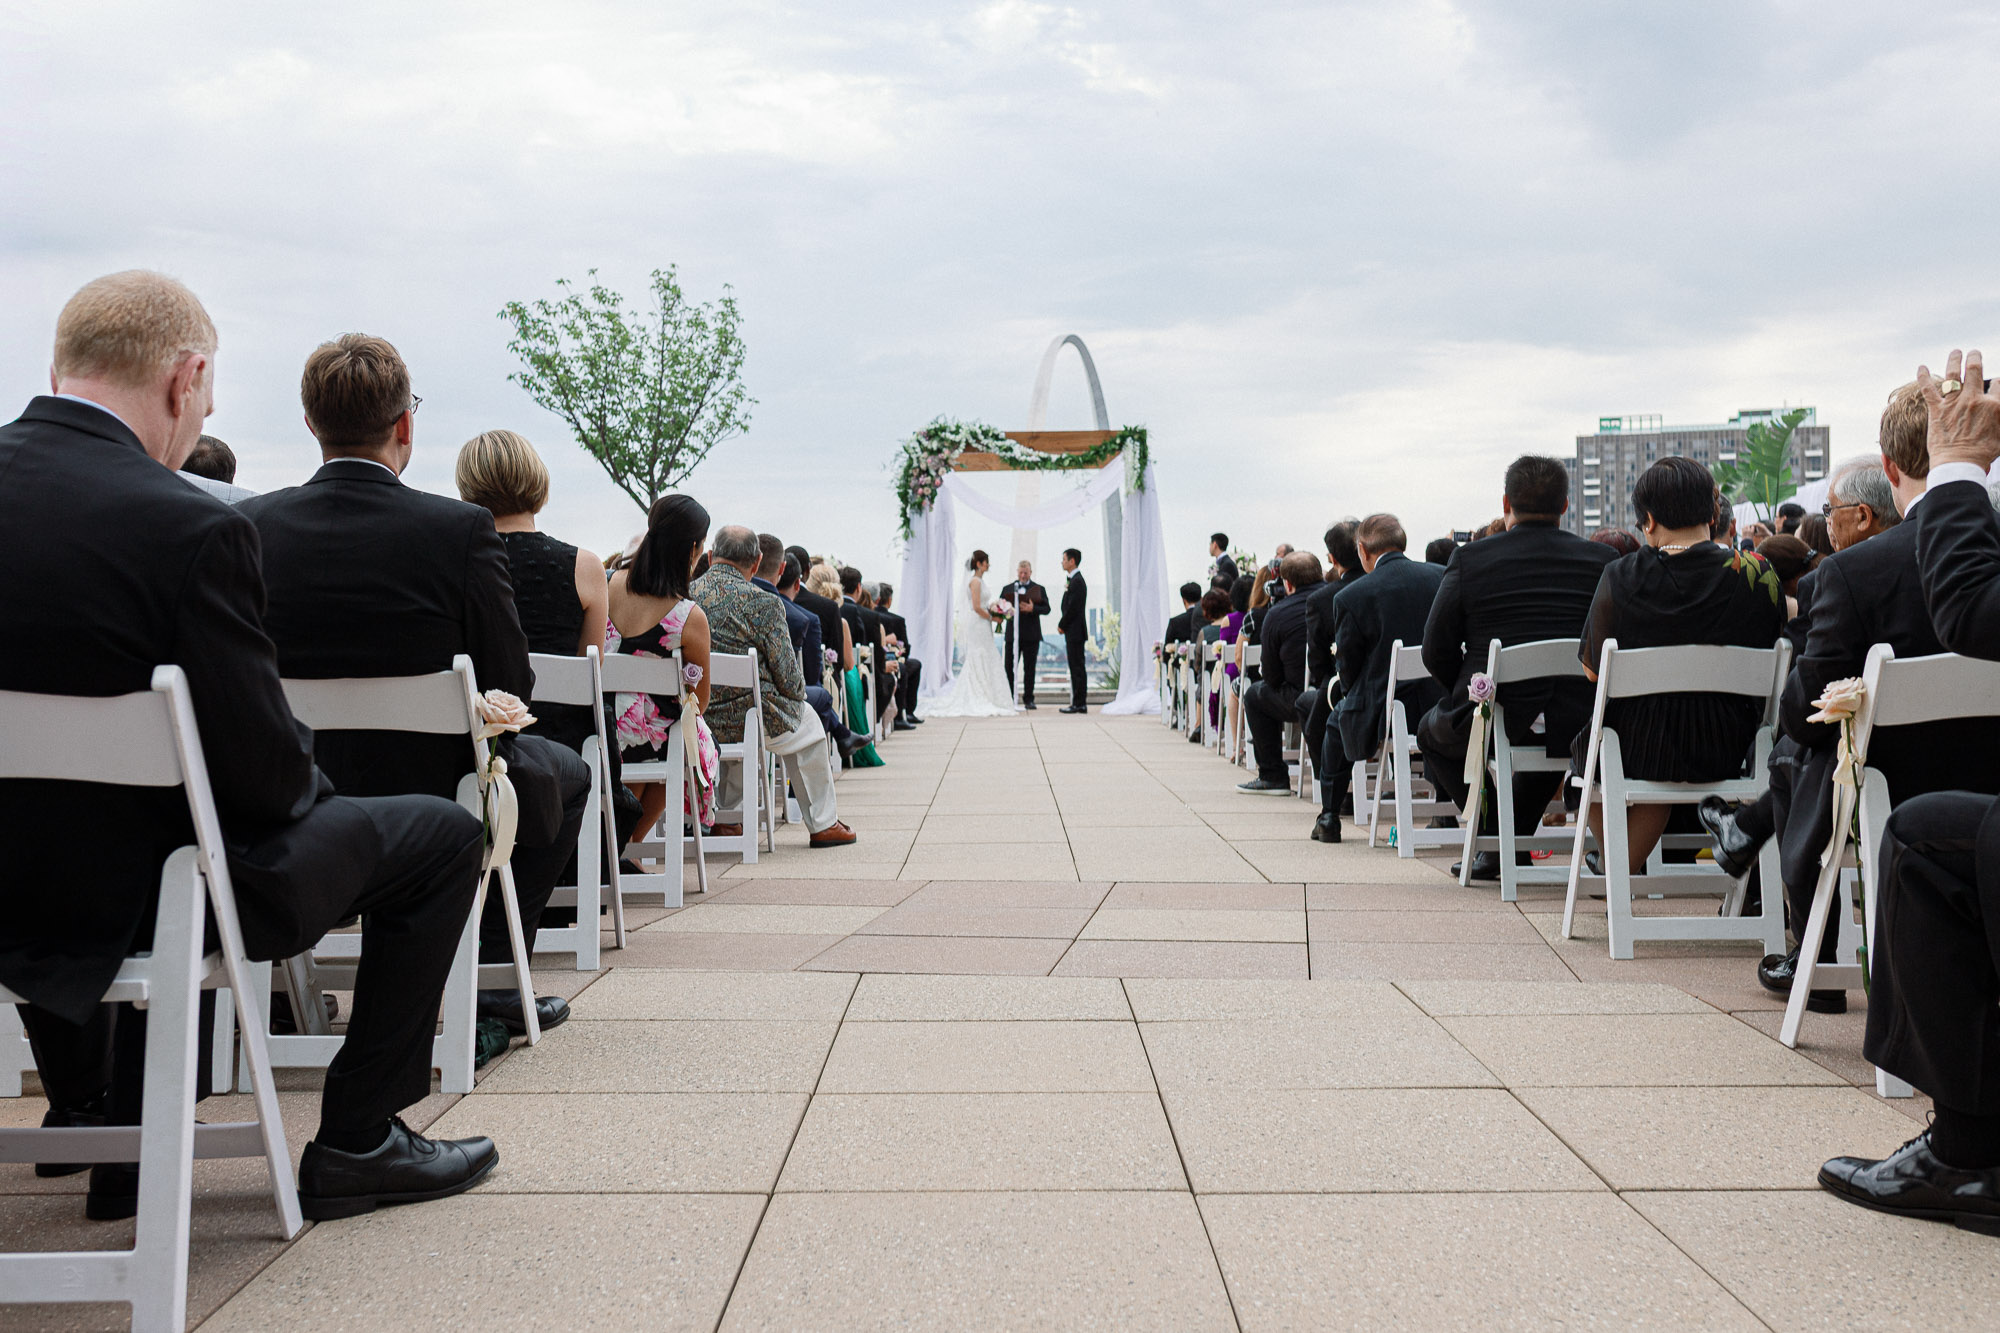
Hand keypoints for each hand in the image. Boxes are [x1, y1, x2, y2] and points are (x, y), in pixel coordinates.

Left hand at [1919, 349, 1999, 471]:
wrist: (1959, 464)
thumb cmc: (1983, 454)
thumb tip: (1997, 408)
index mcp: (1994, 406)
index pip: (1998, 385)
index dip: (1996, 382)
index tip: (1994, 382)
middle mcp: (1975, 400)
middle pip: (1975, 371)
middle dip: (1975, 358)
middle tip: (1974, 353)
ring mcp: (1954, 403)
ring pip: (1954, 374)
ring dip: (1954, 360)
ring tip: (1956, 351)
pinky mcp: (1936, 410)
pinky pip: (1928, 389)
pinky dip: (1924, 376)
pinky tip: (1921, 367)